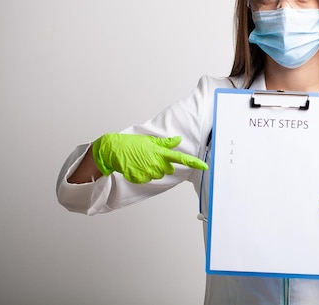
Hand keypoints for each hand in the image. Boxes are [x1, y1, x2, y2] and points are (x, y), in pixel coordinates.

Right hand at [92, 133, 207, 183]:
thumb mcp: (150, 140)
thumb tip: (178, 140)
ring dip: (153, 170)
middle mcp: (157, 163)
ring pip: (158, 175)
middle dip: (163, 165)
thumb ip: (165, 143)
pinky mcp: (140, 178)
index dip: (194, 163)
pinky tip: (137, 167)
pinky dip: (143, 174)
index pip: (182, 158)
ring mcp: (149, 171)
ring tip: (142, 161)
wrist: (114, 150)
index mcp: (161, 152)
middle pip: (169, 170)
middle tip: (152, 158)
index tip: (204, 166)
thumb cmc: (132, 144)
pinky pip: (147, 179)